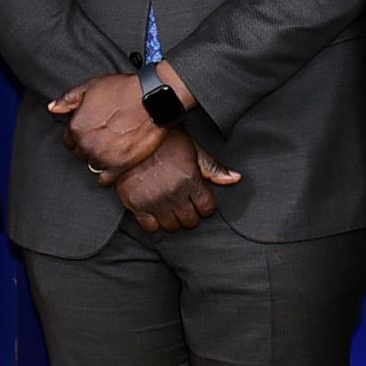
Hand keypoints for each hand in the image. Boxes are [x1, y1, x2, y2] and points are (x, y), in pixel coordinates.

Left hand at [49, 73, 165, 176]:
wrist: (153, 99)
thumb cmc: (125, 90)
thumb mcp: (92, 87)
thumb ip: (68, 99)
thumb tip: (53, 107)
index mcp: (76, 127)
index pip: (70, 141)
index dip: (82, 135)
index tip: (93, 131)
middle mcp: (86, 144)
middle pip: (82, 154)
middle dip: (92, 146)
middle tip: (106, 137)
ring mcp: (102, 157)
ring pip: (93, 166)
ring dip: (101, 159)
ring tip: (114, 148)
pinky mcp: (119, 165)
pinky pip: (105, 180)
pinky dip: (108, 176)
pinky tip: (115, 166)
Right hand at [112, 131, 238, 233]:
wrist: (130, 138)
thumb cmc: (164, 141)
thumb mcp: (193, 149)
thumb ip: (213, 168)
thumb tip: (235, 179)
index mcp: (190, 180)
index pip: (207, 208)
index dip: (206, 206)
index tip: (201, 201)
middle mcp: (174, 194)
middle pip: (190, 220)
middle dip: (192, 214)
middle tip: (186, 205)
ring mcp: (154, 201)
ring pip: (172, 226)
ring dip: (174, 220)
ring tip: (172, 208)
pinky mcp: (136, 205)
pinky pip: (150, 228)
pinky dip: (154, 223)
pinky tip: (156, 212)